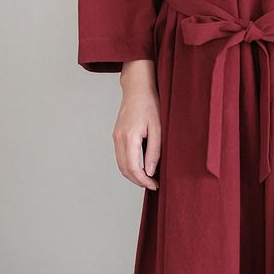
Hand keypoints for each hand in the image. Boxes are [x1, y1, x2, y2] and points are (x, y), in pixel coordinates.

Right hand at [112, 60, 160, 190]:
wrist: (137, 88)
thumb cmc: (150, 104)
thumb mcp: (157, 127)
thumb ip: (154, 151)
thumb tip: (150, 172)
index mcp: (129, 137)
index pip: (133, 168)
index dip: (143, 181)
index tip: (155, 185)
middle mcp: (119, 139)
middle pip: (124, 170)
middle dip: (138, 181)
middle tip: (153, 184)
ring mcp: (116, 137)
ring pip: (121, 164)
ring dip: (133, 174)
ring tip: (148, 177)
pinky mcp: (117, 135)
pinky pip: (121, 156)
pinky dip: (129, 165)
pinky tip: (141, 166)